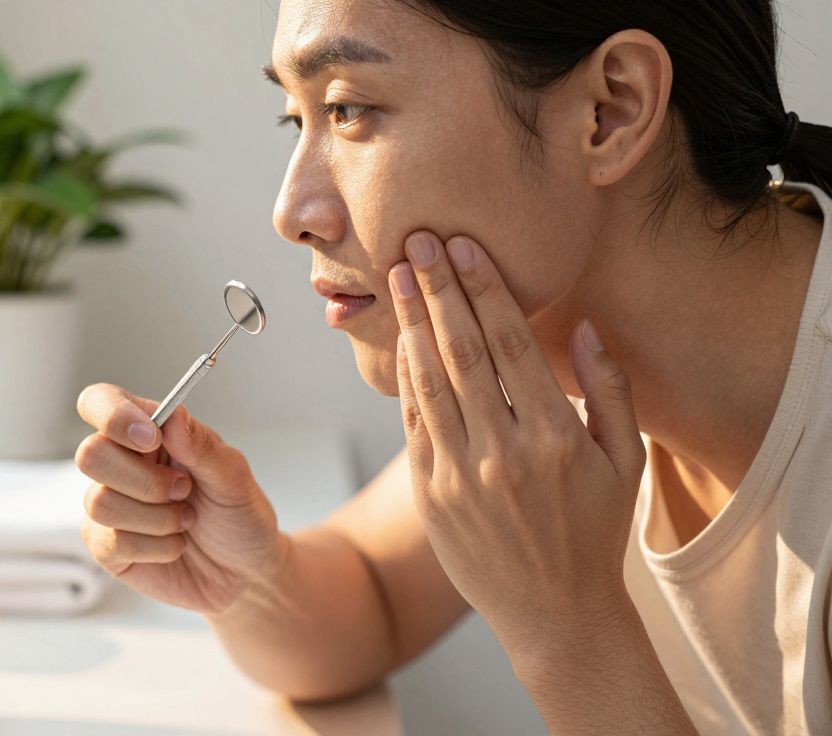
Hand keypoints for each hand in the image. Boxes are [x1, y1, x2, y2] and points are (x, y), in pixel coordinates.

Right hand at [74, 384, 286, 613]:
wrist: (245, 573)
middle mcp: (120, 464)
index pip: (100, 402)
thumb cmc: (239, 516)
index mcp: (147, 433)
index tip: (152, 439)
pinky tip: (175, 545)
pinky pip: (112, 541)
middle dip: (145, 480)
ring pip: (100, 502)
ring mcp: (109, 506)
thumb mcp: (234, 477)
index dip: (113, 415)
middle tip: (184, 490)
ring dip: (157, 517)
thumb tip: (173, 415)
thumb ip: (201, 446)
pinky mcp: (108, 548)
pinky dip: (156, 546)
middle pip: (90, 454)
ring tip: (186, 520)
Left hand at [388, 231, 646, 654]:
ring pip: (429, 381)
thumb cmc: (595, 531)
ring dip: (412, 322)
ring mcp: (460, 474)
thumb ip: (610, 390)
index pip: (512, 345)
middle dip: (438, 290)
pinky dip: (405, 376)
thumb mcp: (625, 462)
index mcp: (557, 438)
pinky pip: (413, 421)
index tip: (463, 246)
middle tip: (416, 240)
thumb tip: (584, 326)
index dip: (484, 290)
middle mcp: (503, 452)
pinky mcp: (431, 492)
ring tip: (399, 276)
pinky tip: (401, 339)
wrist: (554, 612)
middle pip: (462, 352)